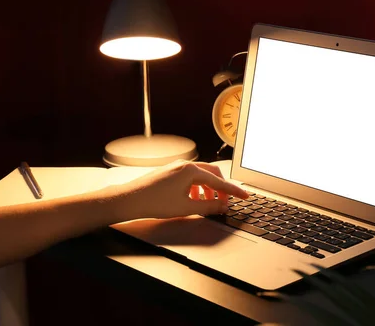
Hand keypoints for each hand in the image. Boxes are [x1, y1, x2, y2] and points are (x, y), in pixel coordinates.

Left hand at [124, 160, 247, 219]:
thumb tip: (223, 206)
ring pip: (201, 175)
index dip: (234, 191)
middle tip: (227, 201)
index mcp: (192, 171)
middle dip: (222, 188)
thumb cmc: (155, 202)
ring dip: (209, 189)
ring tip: (210, 203)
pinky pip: (191, 177)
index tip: (245, 196)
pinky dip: (198, 187)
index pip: (219, 181)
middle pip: (213, 174)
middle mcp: (185, 165)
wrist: (130, 199)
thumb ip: (209, 206)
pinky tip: (194, 199)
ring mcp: (177, 167)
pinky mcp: (170, 172)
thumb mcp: (186, 208)